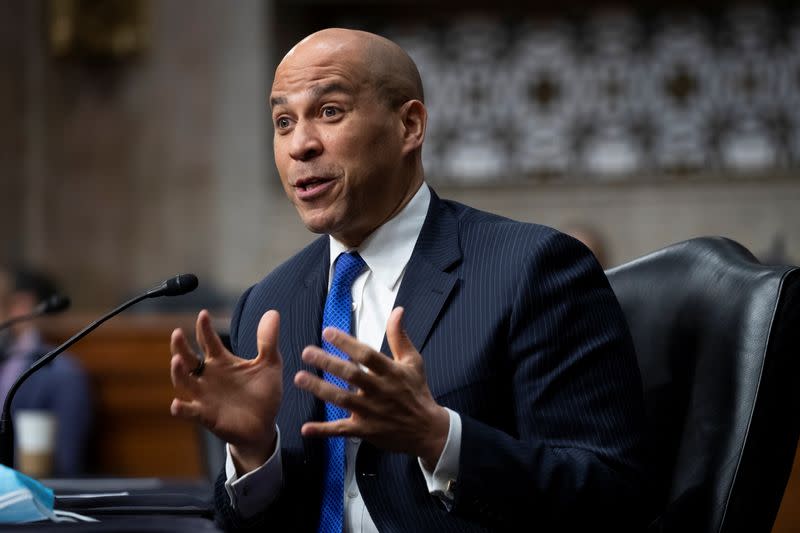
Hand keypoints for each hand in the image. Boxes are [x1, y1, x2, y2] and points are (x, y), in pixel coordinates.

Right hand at [170, 309, 282, 472]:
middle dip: (180, 346)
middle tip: (176, 333)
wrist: (264, 426)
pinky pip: (190, 412)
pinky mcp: (206, 415)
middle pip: (188, 358)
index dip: (205, 328)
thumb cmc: (263, 393)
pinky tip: (176, 404)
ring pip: (184, 382)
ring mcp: (205, 396)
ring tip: (176, 360)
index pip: (209, 341)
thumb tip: (273, 312)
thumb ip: (268, 341)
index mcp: (222, 361)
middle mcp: (209, 376)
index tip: (203, 314)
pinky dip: (182, 408)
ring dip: (178, 372)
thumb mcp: (269, 364)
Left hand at [294, 307, 449, 468]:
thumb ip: (399, 336)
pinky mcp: (366, 430)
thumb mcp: (413, 362)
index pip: (366, 355)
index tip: (328, 332)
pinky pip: (342, 430)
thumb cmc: (418, 392)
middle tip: (307, 352)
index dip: (347, 343)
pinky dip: (323, 430)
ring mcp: (372, 412)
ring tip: (300, 378)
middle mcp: (380, 391)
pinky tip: (305, 428)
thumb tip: (397, 311)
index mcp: (391, 372)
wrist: (428, 430)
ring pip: (342, 399)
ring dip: (320, 389)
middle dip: (328, 363)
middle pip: (351, 375)